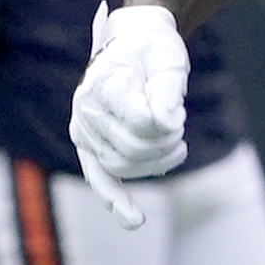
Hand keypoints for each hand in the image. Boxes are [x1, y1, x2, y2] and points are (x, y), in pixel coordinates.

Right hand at [64, 0, 190, 225]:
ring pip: (122, 167)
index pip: (142, 123)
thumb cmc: (153, 50)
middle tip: (180, 126)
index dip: (169, 122)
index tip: (179, 110)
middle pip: (132, 150)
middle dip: (165, 145)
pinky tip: (133, 220)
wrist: (135, 45)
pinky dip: (115, 201)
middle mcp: (85, 111)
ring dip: (155, 164)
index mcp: (101, 86)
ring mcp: (85, 131)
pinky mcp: (90, 147)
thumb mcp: (169, 58)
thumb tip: (165, 121)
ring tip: (178, 148)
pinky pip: (99, 179)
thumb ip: (168, 87)